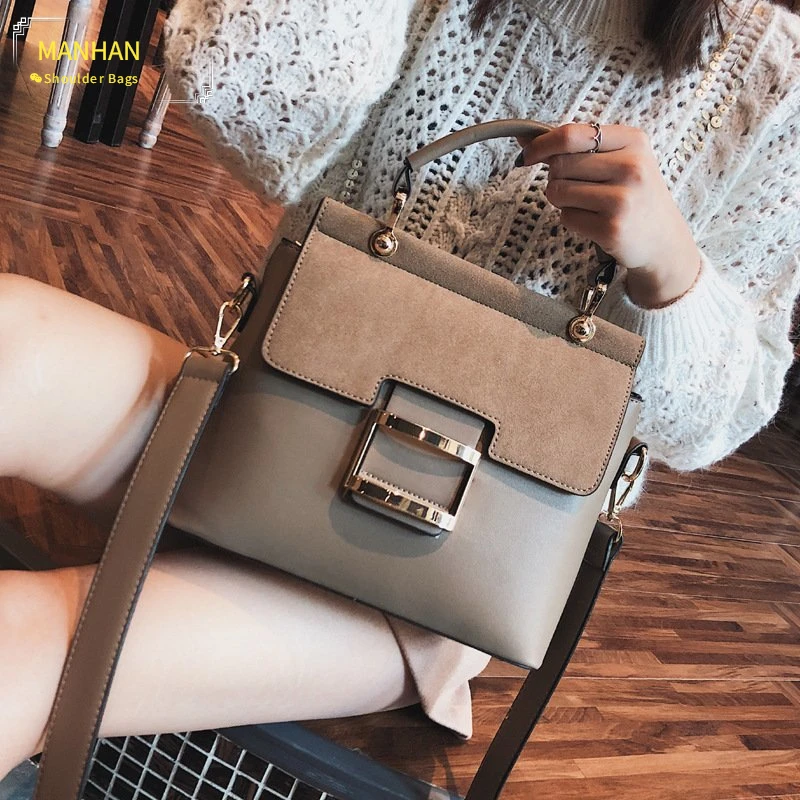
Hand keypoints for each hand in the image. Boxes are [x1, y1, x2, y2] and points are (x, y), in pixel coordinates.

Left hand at [518, 123, 702, 307]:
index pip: (571, 135)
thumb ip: (576, 145)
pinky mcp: (610, 229)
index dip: (541, 145)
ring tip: (587, 203)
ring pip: (557, 191)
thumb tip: (523, 136)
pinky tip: (593, 220)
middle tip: (577, 186)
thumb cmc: (633, 193)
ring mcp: (622, 200)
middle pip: (559, 165)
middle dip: (556, 177)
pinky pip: (565, 217)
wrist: (662, 239)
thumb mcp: (619, 158)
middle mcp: (631, 167)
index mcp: (633, 141)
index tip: (527, 155)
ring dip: (562, 199)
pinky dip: (571, 219)